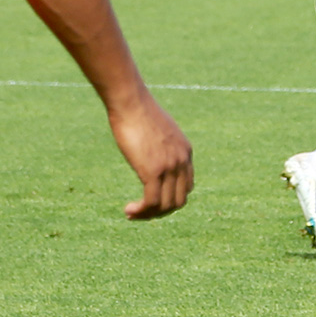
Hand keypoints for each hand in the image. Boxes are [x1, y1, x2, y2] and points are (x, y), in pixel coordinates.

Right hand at [108, 90, 193, 218]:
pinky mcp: (153, 171)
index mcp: (185, 152)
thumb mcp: (156, 130)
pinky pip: (151, 202)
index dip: (170, 198)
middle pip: (179, 200)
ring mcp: (169, 167)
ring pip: (166, 205)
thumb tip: (150, 152)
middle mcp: (182, 161)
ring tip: (132, 213)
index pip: (187, 187)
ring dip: (148, 215)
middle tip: (141, 212)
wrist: (131, 102)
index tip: (151, 201)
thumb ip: (159, 145)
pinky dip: (141, 211)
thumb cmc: (137, 112)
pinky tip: (128, 210)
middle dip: (160, 211)